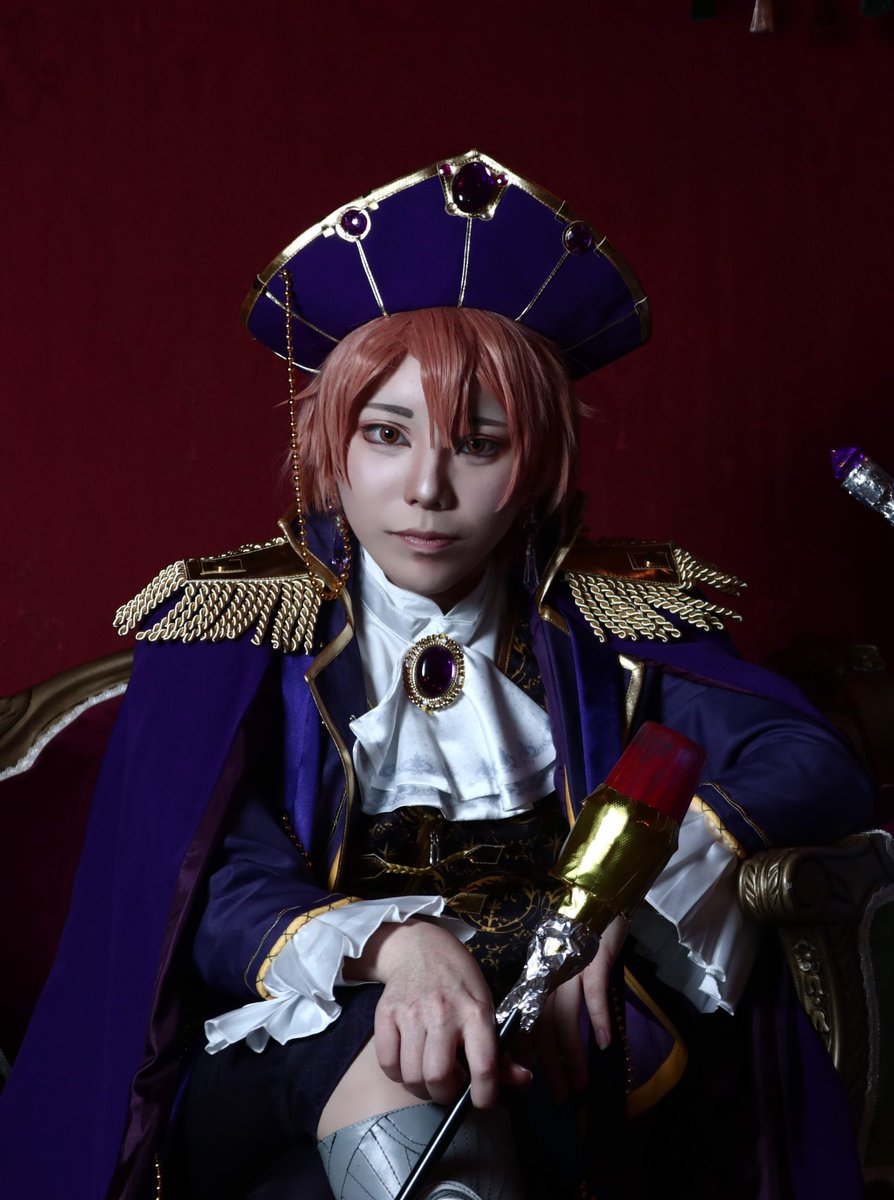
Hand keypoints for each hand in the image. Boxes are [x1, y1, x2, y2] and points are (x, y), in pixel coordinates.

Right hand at [347, 919, 528, 1106]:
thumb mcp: (487, 1007)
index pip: (485, 1066)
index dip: (485, 1095)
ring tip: (430, 1074)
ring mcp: (411, 1013)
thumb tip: (523, 1081)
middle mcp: (443, 1013)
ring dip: (422, 1087)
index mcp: (476, 1012)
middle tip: (450, 1086)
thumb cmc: (459, 982)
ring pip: (412, 1076)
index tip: (482, 1099)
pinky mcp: (386, 1014)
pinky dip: (398, 1074)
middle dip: (446, 1095)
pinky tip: (409, 1062)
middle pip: (439, 1078)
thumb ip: (502, 1050)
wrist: (420, 947)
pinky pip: (388, 1065)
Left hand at [529, 914, 628, 1101]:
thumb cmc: (579, 934)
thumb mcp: (560, 965)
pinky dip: (598, 1018)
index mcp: (538, 977)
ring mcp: (570, 966)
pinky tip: (604, 1042)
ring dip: (573, 1054)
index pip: (524, 1018)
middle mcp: (549, 974)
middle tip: (559, 1097)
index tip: (528, 1079)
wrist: (598, 897)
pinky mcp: (593, 957)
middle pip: (544, 1026)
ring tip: (580, 1083)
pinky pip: (593, 993)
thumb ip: (552, 997)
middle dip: (550, 1065)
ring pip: (566, 1017)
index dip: (525, 1050)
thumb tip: (547, 1040)